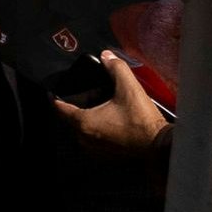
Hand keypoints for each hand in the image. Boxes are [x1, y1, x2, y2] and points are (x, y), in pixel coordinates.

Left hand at [56, 52, 171, 155]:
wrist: (158, 144)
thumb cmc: (142, 120)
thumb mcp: (128, 88)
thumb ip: (116, 68)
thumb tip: (106, 56)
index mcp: (85, 123)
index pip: (61, 110)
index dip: (55, 99)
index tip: (53, 93)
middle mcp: (86, 138)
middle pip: (70, 121)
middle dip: (71, 109)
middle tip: (77, 98)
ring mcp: (95, 150)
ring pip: (80, 133)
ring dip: (82, 122)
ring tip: (91, 109)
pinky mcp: (106, 155)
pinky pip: (92, 141)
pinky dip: (93, 132)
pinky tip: (104, 123)